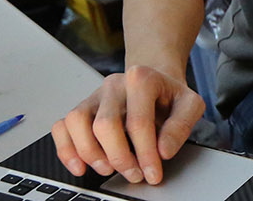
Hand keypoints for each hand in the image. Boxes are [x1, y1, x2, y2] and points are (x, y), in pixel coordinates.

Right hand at [51, 65, 203, 184]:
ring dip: (90, 153)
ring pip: (76, 122)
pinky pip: (62, 126)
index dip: (145, 154)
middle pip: (104, 125)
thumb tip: (163, 150)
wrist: (156, 82)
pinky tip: (80, 166)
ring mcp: (94, 95)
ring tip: (109, 168)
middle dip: (120, 157)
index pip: (138, 122)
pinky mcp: (82, 108)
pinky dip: (66, 149)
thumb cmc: (169, 96)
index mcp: (142, 78)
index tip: (153, 173)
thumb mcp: (190, 105)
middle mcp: (114, 85)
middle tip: (134, 174)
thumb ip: (181, 126)